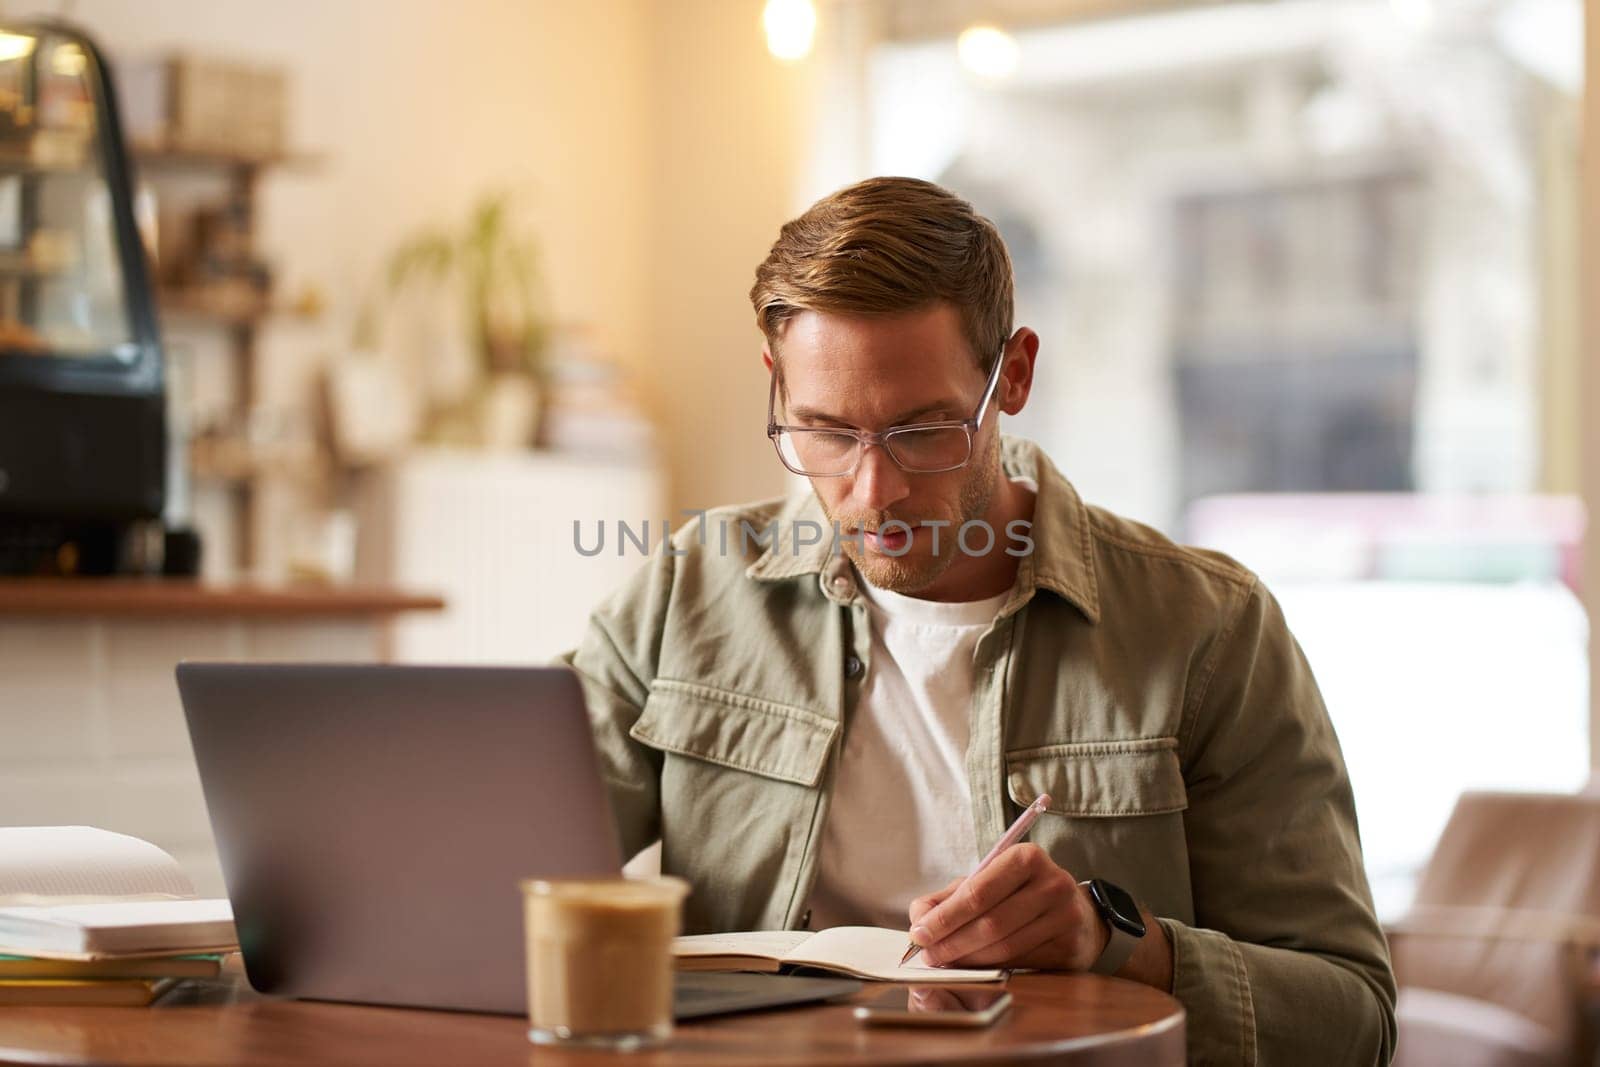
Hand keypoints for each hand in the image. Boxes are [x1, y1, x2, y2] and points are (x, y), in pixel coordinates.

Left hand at [907, 844, 1107, 970]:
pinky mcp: (1071, 948)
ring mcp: (1066, 917)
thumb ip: (950, 896)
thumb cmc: (1021, 893)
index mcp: (1027, 858)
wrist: (1078, 911)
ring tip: (946, 962)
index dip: (945, 916)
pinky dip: (992, 969)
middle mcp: (1052, 884)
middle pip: (991, 923)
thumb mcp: (988, 881)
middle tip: (928, 955)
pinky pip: (1021, 964)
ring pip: (1005, 948)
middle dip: (952, 943)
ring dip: (968, 960)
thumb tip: (919, 917)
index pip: (978, 891)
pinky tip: (974, 968)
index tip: (919, 934)